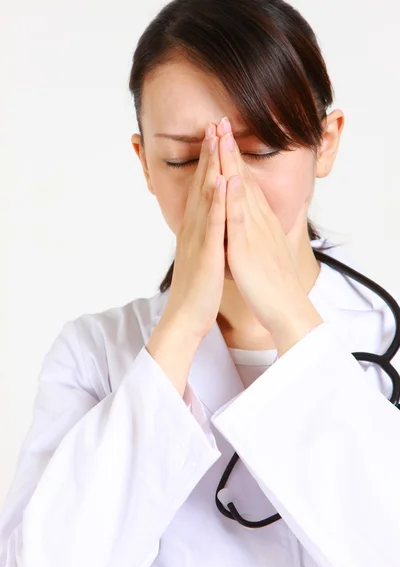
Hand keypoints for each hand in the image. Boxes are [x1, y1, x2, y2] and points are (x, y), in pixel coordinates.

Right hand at [161, 122, 226, 340]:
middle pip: (202, 183)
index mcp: (195, 227)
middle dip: (209, 153)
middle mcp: (194, 227)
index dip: (208, 160)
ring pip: (205, 196)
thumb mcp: (201, 254)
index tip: (214, 136)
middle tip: (214, 123)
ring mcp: (199, 238)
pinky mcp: (207, 253)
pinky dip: (218, 201)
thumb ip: (204, 234)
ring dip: (211, 166)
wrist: (187, 316)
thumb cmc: (197, 287)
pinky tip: (223, 180)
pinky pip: (213, 224)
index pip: (202, 187)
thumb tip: (209, 220)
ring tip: (216, 139)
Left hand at [216, 117, 322, 353]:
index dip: (233, 159)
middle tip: (221, 121)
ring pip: (241, 191)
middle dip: (230, 150)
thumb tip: (248, 222)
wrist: (286, 307)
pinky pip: (241, 219)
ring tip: (223, 135)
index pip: (244, 184)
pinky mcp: (249, 247)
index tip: (223, 137)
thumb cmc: (272, 283)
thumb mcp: (262, 249)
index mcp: (258, 221)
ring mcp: (255, 231)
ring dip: (231, 162)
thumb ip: (255, 231)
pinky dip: (235, 198)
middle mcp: (258, 220)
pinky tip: (230, 178)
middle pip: (242, 179)